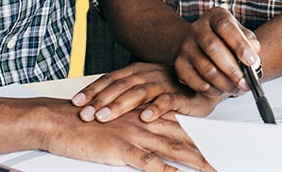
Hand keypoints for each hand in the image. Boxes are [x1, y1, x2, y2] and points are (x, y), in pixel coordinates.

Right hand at [45, 100, 214, 171]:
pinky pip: (146, 160)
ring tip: (212, 169)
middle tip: (222, 160)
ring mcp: (134, 134)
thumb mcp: (117, 119)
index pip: (179, 125)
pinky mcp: (120, 148)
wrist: (59, 119)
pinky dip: (161, 168)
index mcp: (144, 115)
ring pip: (172, 147)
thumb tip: (151, 137)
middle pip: (183, 136)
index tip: (216, 145)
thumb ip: (136, 125)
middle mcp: (144, 122)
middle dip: (204, 150)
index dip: (199, 135)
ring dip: (194, 159)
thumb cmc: (85, 121)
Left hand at [71, 62, 220, 122]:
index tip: (75, 103)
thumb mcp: (143, 85)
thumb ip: (124, 91)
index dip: (92, 91)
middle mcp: (148, 74)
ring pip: (138, 93)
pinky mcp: (181, 94)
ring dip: (120, 105)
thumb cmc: (169, 85)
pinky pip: (167, 100)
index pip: (109, 79)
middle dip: (99, 101)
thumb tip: (95, 103)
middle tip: (84, 114)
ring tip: (105, 116)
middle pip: (119, 87)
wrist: (204, 79)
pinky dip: (156, 108)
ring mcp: (164, 83)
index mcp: (136, 71)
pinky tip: (145, 117)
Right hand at [174, 7, 261, 97]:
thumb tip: (252, 56)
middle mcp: (197, 28)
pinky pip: (197, 82)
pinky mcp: (180, 64)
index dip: (239, 44)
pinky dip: (212, 90)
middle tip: (245, 83)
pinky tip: (222, 90)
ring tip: (237, 89)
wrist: (199, 44)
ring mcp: (186, 46)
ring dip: (225, 83)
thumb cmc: (225, 40)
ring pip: (206, 68)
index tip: (251, 61)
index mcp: (215, 16)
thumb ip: (249, 42)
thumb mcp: (240, 34)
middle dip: (232, 69)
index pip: (225, 26)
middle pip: (213, 48)